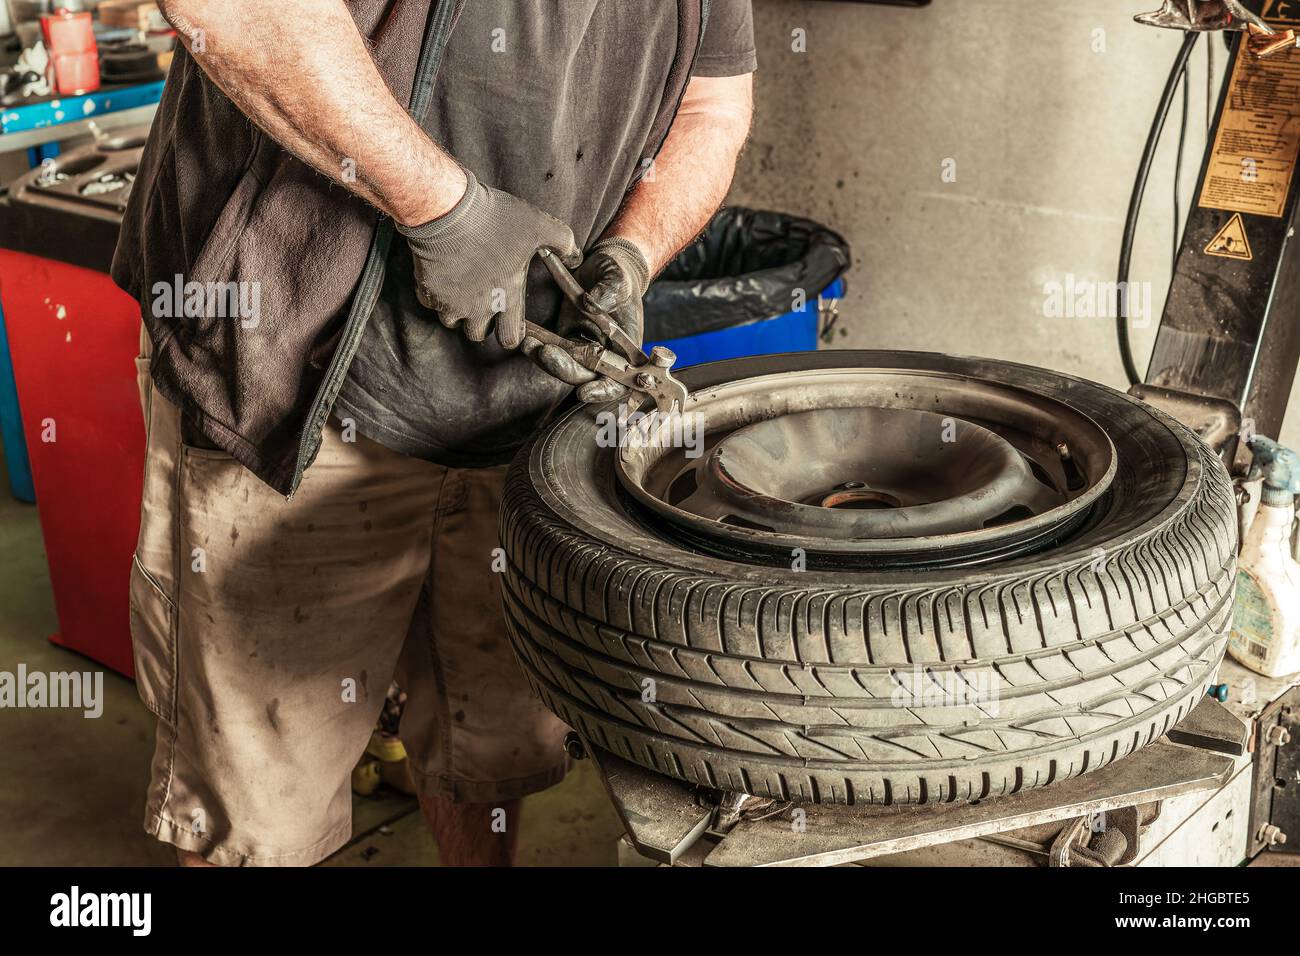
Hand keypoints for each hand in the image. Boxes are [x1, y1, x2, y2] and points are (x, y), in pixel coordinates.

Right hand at [398, 169, 579, 348]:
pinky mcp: (428, 291)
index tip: (509, 319)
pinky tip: (443, 274)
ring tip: (463, 287)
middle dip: (482, 322)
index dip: (511, 332)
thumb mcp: (539, 225)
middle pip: (478, 334)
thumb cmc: (495, 219)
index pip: (511, 339)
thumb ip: (563, 242)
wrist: (448, 210)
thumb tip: (576, 257)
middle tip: (483, 300)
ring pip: (452, 321)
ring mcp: (450, 303)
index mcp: (506, 298)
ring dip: (457, 310)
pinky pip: (430, 303)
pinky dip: (436, 295)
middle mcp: (477, 308)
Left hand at [527, 237, 650, 403]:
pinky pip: (551, 350)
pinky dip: (538, 346)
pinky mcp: (566, 340)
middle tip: (546, 352)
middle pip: (584, 376)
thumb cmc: (619, 275)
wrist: (601, 268)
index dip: (603, 391)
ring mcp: (584, 349)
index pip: (619, 381)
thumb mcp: (619, 278)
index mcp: (626, 350)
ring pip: (564, 366)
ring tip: (529, 343)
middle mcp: (605, 356)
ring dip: (546, 360)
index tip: (584, 392)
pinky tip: (526, 337)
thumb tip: (591, 303)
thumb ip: (610, 291)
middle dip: (564, 369)